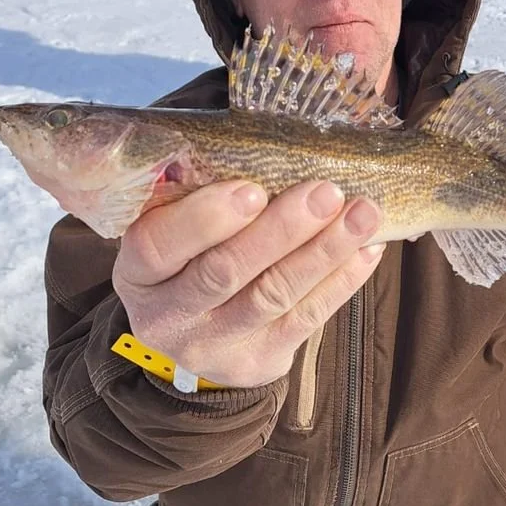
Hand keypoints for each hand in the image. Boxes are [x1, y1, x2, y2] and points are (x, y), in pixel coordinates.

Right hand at [112, 180, 384, 388]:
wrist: (194, 338)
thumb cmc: (187, 258)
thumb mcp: (168, 230)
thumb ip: (192, 195)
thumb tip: (256, 143)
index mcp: (138, 273)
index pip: (157, 246)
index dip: (204, 219)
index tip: (252, 189)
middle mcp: (169, 317)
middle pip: (224, 271)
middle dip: (281, 229)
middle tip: (324, 192)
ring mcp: (214, 345)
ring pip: (273, 295)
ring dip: (323, 251)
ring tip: (362, 213)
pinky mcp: (259, 361)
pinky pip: (306, 320)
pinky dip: (341, 281)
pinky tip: (367, 249)